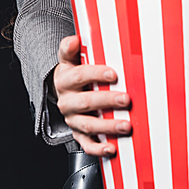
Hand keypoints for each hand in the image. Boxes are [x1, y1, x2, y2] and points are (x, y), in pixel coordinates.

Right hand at [53, 35, 131, 156]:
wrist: (62, 93)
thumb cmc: (72, 73)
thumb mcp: (69, 59)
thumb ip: (70, 48)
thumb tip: (74, 39)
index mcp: (65, 80)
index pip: (79, 76)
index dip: (96, 74)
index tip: (113, 74)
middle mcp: (67, 102)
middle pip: (85, 102)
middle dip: (107, 101)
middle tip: (126, 99)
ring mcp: (72, 120)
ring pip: (88, 125)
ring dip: (108, 127)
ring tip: (126, 125)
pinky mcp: (78, 134)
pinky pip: (86, 144)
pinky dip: (99, 149)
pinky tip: (112, 148)